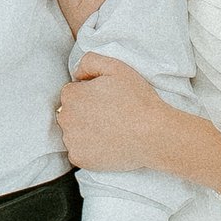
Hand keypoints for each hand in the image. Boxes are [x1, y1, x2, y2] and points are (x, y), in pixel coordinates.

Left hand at [57, 52, 220, 193]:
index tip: (106, 99)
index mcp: (71, 95)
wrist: (154, 135)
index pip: (72, 92)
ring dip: (85, 131)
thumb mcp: (116, 67)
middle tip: (110, 114)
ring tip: (111, 129)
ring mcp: (71, 140)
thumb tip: (77, 73)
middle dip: (84, 112)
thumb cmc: (137, 100)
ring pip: (73, 133)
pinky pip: (79, 151)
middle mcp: (66, 118)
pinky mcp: (79, 158)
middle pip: (69, 112)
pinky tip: (108, 143)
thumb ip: (90, 61)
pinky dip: (90, 149)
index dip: (90, 93)